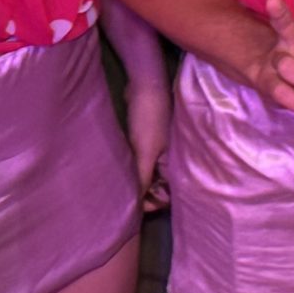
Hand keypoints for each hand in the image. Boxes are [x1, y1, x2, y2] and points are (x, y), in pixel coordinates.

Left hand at [127, 69, 170, 210]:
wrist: (144, 84)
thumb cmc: (150, 118)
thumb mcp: (146, 151)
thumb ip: (142, 179)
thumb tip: (135, 206)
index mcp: (176, 164)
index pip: (169, 194)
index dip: (154, 203)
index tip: (136, 208)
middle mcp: (168, 160)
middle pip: (157, 186)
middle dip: (143, 194)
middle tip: (123, 201)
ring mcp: (156, 150)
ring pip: (146, 174)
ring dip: (135, 181)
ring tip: (118, 189)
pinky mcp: (143, 141)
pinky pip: (138, 161)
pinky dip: (130, 168)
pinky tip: (118, 172)